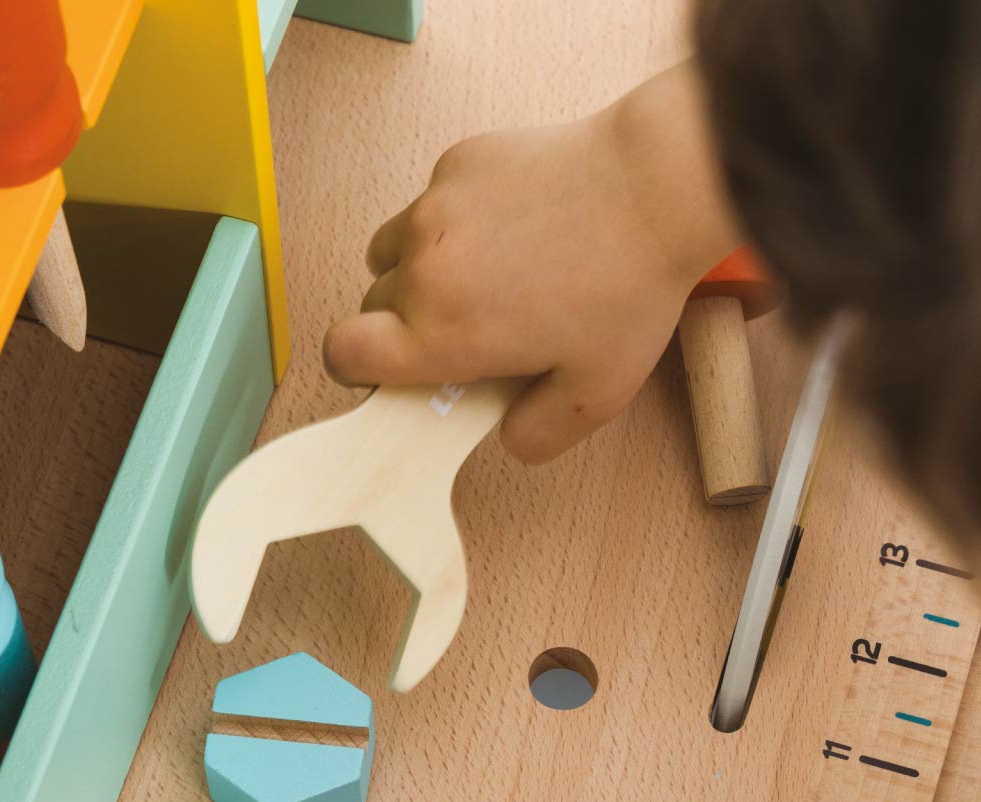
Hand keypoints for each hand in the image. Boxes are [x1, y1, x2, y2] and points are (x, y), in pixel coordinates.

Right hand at [323, 64, 739, 464]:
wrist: (658, 184)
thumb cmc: (627, 285)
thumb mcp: (593, 393)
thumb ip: (539, 434)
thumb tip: (511, 439)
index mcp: (440, 334)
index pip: (343, 352)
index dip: (356, 364)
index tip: (385, 366)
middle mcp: (423, 270)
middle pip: (371, 305)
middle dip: (402, 320)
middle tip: (460, 326)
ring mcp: (436, 209)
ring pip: (392, 249)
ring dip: (418, 269)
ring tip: (479, 273)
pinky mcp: (458, 163)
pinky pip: (431, 201)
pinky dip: (455, 219)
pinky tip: (512, 224)